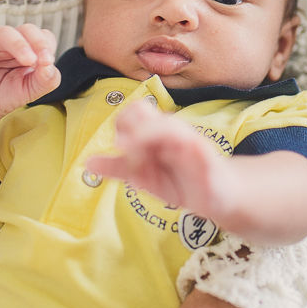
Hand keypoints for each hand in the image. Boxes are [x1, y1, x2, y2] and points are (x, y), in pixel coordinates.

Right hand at [0, 24, 59, 120]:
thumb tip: (49, 65)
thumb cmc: (9, 94)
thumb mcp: (32, 91)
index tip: (48, 62)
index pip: (43, 36)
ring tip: (26, 59)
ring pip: (3, 32)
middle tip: (39, 60)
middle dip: (36, 42)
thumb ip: (46, 80)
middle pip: (26, 30)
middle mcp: (11, 42)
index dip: (47, 45)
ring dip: (17, 43)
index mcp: (29, 48)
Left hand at [87, 101, 228, 218]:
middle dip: (130, 127)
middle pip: (145, 111)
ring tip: (134, 160)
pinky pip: (192, 146)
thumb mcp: (145, 175)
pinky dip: (175, 152)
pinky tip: (167, 166)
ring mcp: (191, 142)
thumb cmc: (182, 180)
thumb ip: (118, 167)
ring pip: (166, 126)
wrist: (219, 196)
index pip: (133, 112)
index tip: (118, 147)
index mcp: (156, 131)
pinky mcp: (207, 158)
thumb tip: (87, 163)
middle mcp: (172, 130)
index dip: (121, 125)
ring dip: (146, 138)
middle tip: (124, 150)